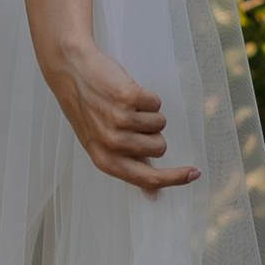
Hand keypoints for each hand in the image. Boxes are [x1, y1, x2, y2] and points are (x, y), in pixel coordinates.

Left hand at [49, 36, 199, 197]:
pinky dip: (146, 96)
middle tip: (128, 120)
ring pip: (160, 124)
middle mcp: (112, 143)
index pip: (148, 179)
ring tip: (124, 104)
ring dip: (148, 113)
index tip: (194, 174)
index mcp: (105, 161)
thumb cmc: (87, 110)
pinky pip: (156, 102)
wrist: (69, 71)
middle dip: (151, 134)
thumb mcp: (98, 145)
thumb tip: (153, 194)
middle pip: (160, 147)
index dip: (175, 178)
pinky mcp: (127, 97)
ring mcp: (120, 120)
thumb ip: (127, 166)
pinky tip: (125, 91)